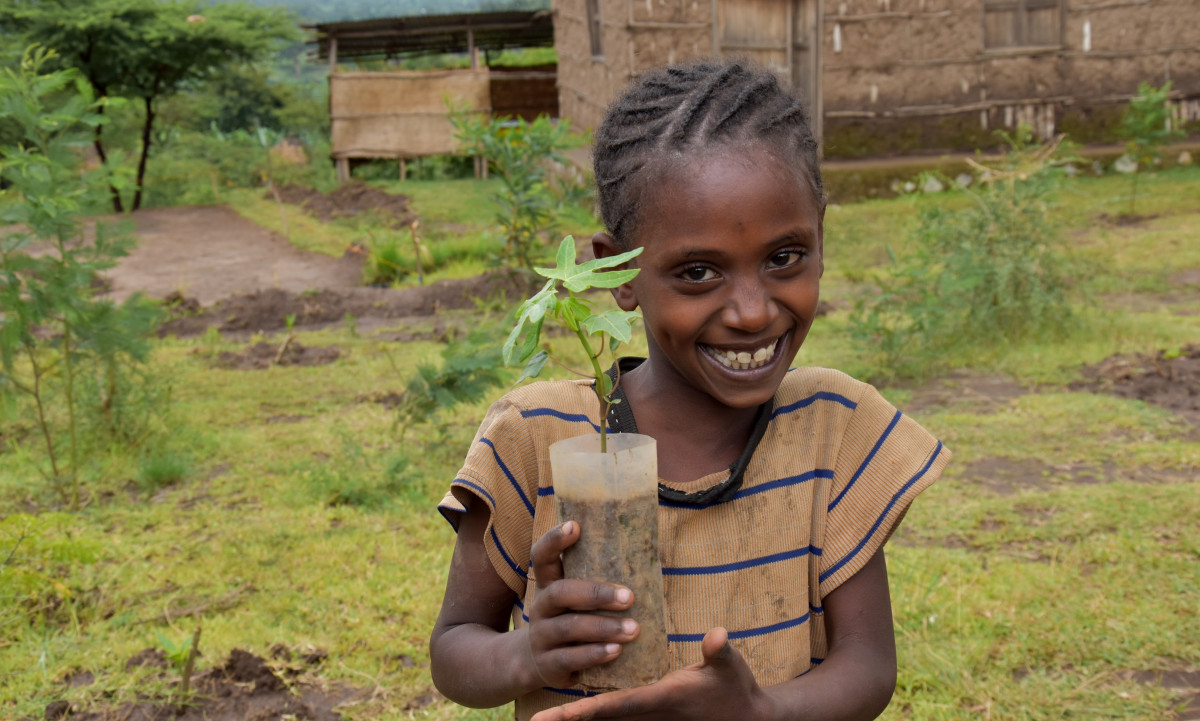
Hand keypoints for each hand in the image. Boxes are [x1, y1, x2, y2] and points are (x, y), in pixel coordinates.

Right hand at [523, 521, 641, 689]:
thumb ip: (595, 581)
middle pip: (561, 593)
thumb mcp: (573, 600)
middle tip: (630, 597)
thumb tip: (644, 558)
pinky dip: (594, 654)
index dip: (554, 540)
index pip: (542, 556)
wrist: (534, 663)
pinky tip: (616, 651)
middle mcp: (541, 607)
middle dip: (597, 594)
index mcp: (548, 585)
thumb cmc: (568, 620)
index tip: (574, 525)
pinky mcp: (548, 664)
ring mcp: (541, 636)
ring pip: (569, 628)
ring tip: (633, 629)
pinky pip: (570, 658)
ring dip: (604, 628)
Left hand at [530, 628, 775, 720]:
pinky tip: (578, 713)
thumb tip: (717, 636)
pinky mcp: (654, 715)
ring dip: (577, 720)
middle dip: (567, 720)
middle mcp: (649, 713)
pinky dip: (597, 718)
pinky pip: (618, 718)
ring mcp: (650, 718)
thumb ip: (721, 652)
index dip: (580, 711)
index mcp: (661, 698)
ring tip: (544, 719)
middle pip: (599, 719)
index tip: (549, 716)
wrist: (748, 719)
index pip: (613, 705)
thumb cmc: (737, 690)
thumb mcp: (732, 667)